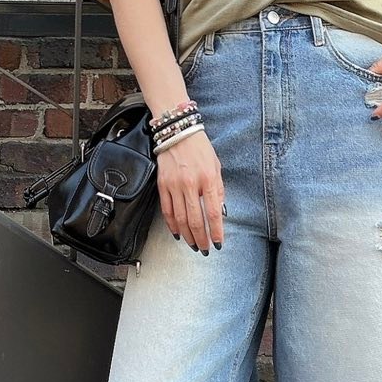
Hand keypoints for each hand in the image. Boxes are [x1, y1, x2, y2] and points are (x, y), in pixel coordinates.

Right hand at [156, 130, 224, 251]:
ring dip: (187, 235)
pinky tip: (177, 233)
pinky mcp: (162, 185)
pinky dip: (172, 225)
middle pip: (196, 220)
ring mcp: (174, 185)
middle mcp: (191, 184)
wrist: (178, 131)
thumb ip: (219, 190)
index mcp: (208, 179)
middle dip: (201, 239)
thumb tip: (220, 212)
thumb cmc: (200, 149)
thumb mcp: (217, 167)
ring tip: (193, 245)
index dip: (216, 232)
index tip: (218, 243)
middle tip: (205, 249)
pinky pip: (166, 210)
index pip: (213, 213)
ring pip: (180, 218)